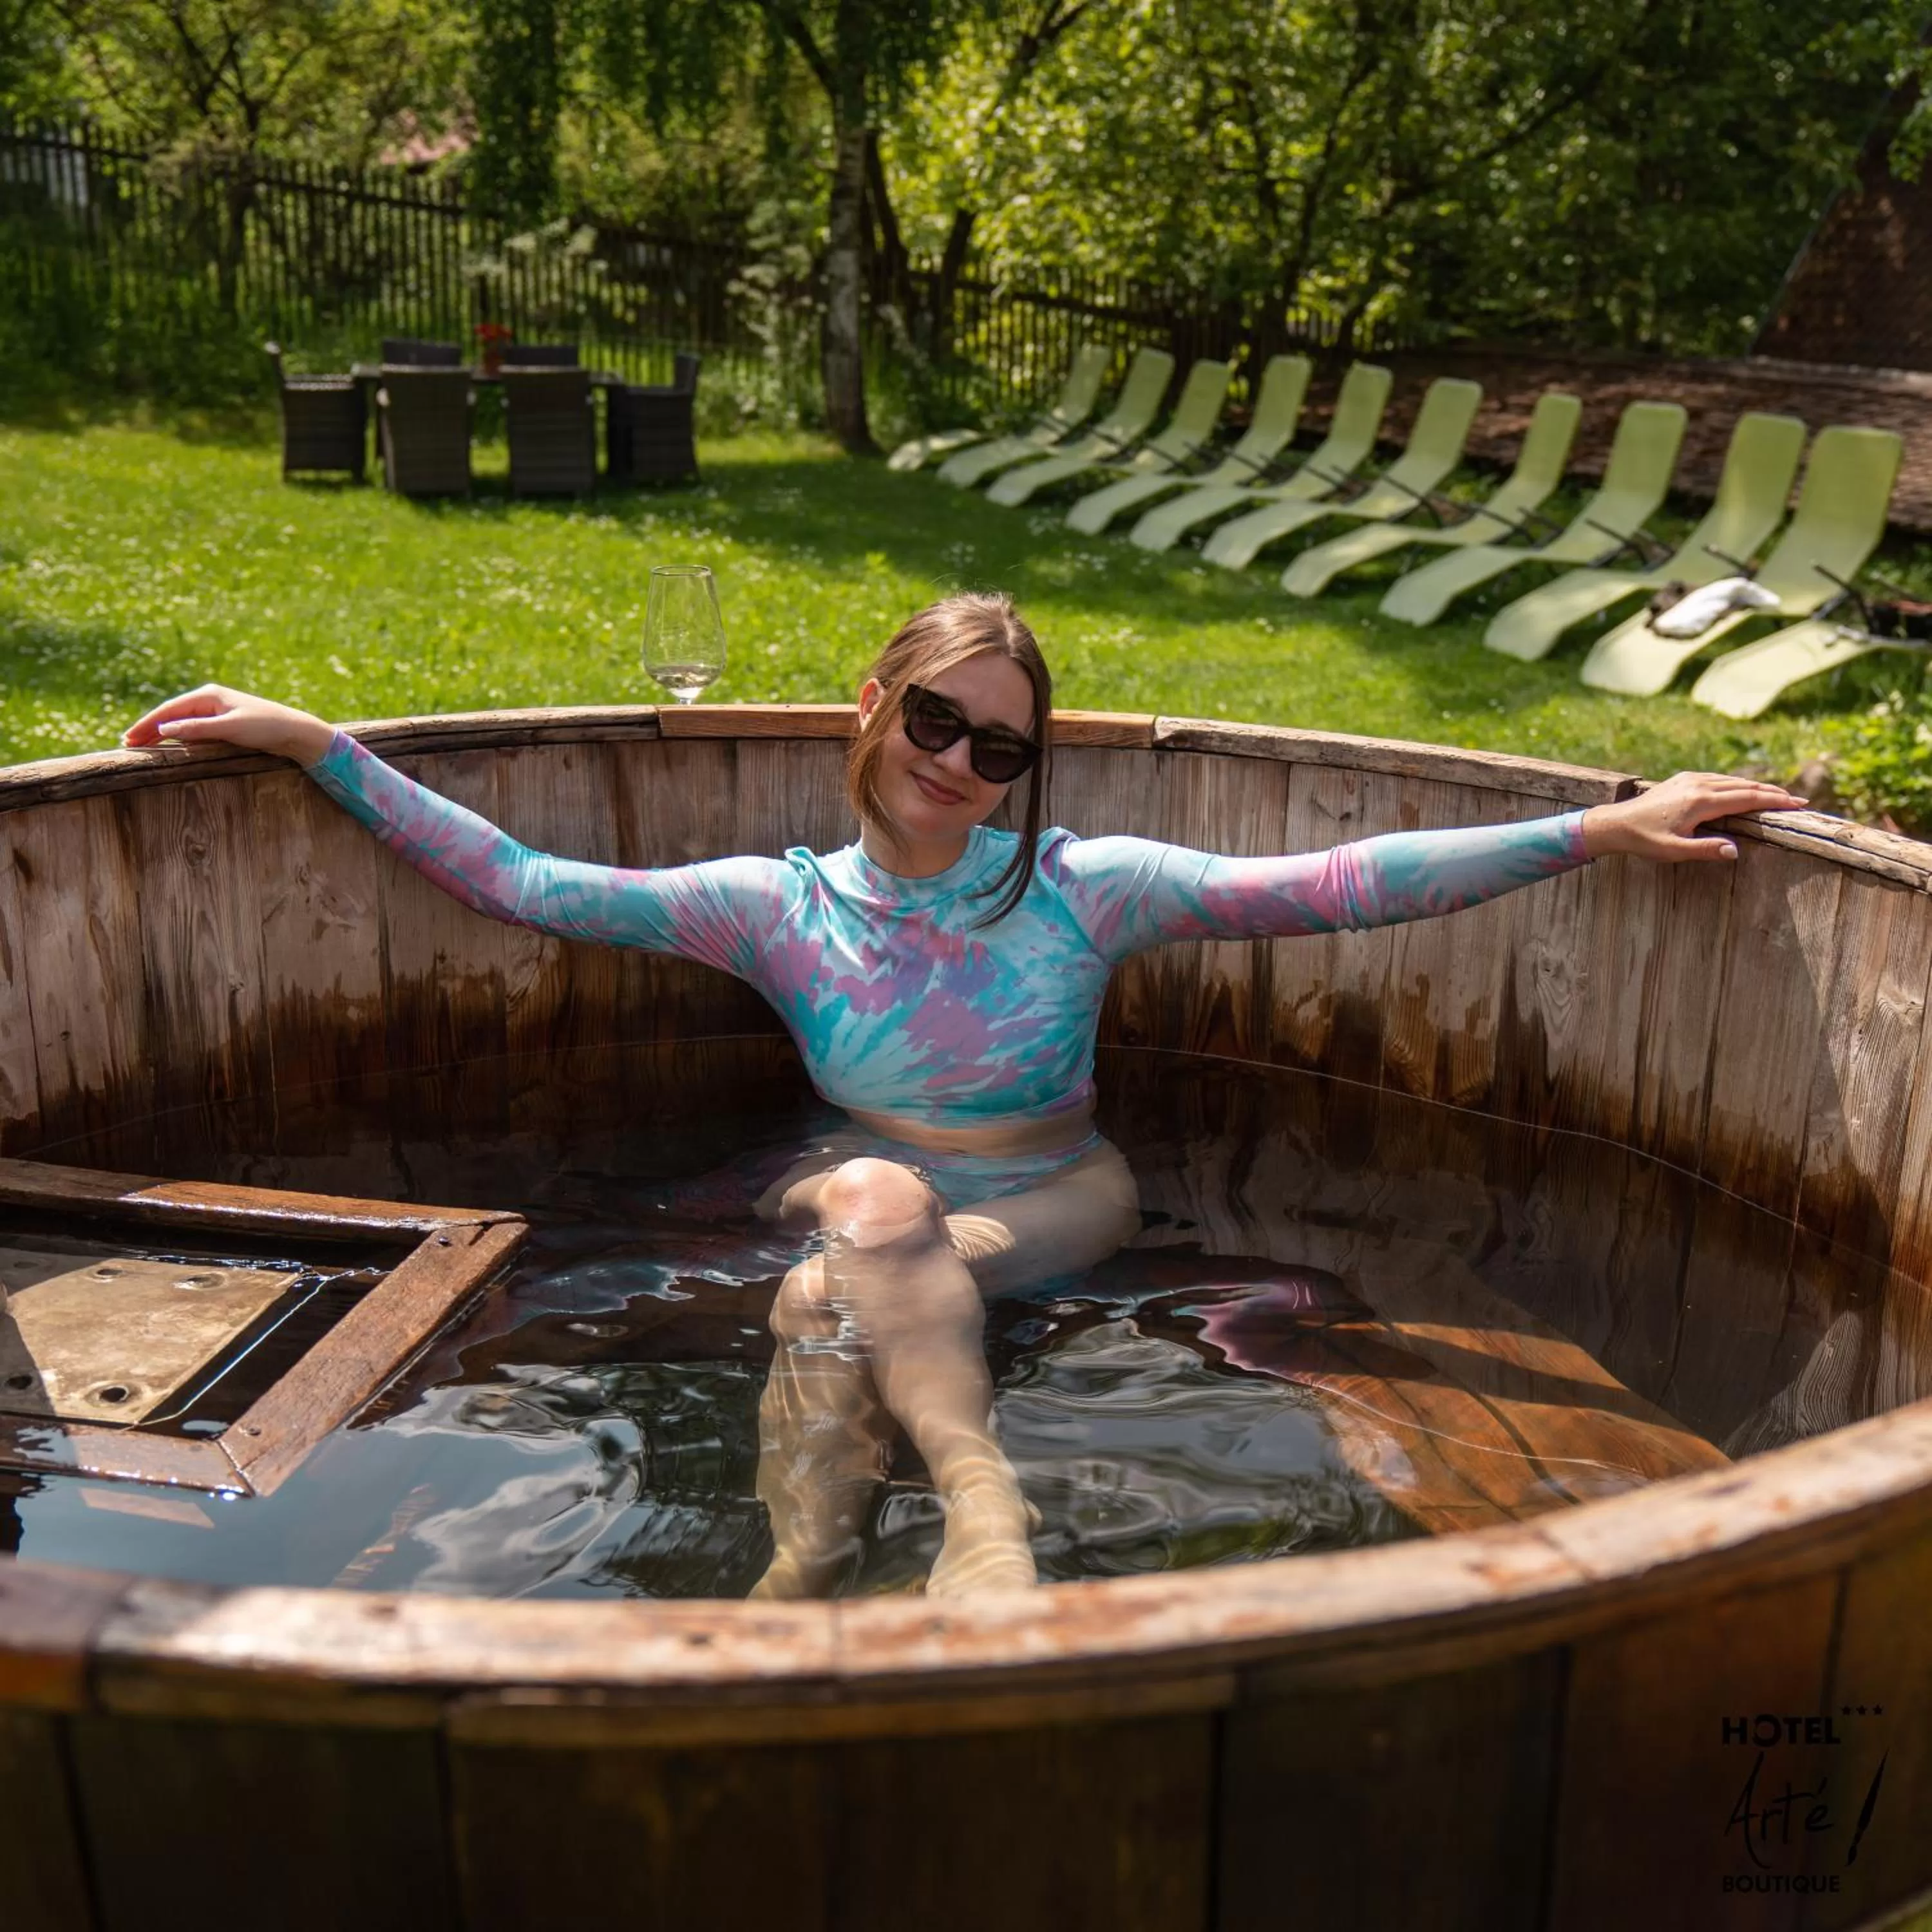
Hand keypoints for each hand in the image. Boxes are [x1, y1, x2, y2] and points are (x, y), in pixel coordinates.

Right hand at [121, 685, 335, 766]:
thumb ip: (196, 730)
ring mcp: (215, 711)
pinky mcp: (222, 723)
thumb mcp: (229, 728)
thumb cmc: (265, 727)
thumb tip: (164, 731)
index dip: (147, 724)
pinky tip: (166, 744)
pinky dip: (177, 736)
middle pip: (171, 715)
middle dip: (148, 728)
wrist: (294, 732)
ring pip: (180, 722)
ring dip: (160, 733)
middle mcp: (209, 700)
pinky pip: (192, 729)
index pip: (169, 710)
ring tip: (140, 745)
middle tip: (127, 743)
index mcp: (208, 696)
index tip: (129, 737)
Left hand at [1581, 771, 1806, 863]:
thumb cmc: (1644, 840)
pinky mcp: (1683, 779)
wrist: (1615, 823)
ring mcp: (1690, 779)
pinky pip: (1718, 779)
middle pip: (1744, 786)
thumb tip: (1735, 851)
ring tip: (1777, 796)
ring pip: (1732, 780)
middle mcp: (1698, 784)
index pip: (1747, 798)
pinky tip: (1744, 791)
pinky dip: (1737, 784)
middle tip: (1797, 800)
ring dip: (1756, 787)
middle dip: (1772, 793)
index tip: (1797, 804)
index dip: (1774, 801)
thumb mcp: (1674, 851)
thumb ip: (1705, 850)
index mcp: (1701, 801)